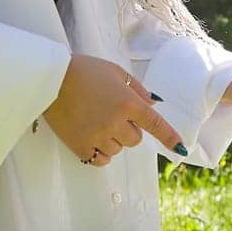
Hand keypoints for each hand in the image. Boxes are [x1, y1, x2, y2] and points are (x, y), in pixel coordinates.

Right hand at [45, 54, 185, 166]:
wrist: (50, 79)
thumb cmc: (83, 71)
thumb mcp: (114, 72)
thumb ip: (137, 89)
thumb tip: (154, 105)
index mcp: (127, 102)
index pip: (155, 124)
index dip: (170, 137)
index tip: (182, 148)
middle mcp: (115, 122)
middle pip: (135, 140)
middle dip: (129, 129)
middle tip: (110, 113)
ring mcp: (97, 136)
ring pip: (118, 150)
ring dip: (113, 139)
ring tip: (96, 121)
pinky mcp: (80, 146)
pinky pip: (101, 159)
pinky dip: (101, 152)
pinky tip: (92, 137)